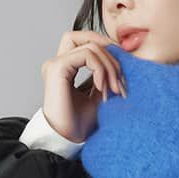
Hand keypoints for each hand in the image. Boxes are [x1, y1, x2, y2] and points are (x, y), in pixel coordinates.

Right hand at [40, 28, 126, 145]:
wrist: (68, 140)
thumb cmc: (81, 124)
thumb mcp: (101, 95)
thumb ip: (106, 75)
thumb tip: (123, 60)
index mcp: (67, 67)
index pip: (88, 43)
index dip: (109, 51)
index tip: (122, 74)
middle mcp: (59, 62)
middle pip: (89, 37)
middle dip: (111, 55)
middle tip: (120, 82)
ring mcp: (56, 63)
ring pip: (91, 45)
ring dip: (109, 66)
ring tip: (113, 89)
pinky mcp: (57, 68)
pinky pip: (86, 55)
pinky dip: (100, 69)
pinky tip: (102, 87)